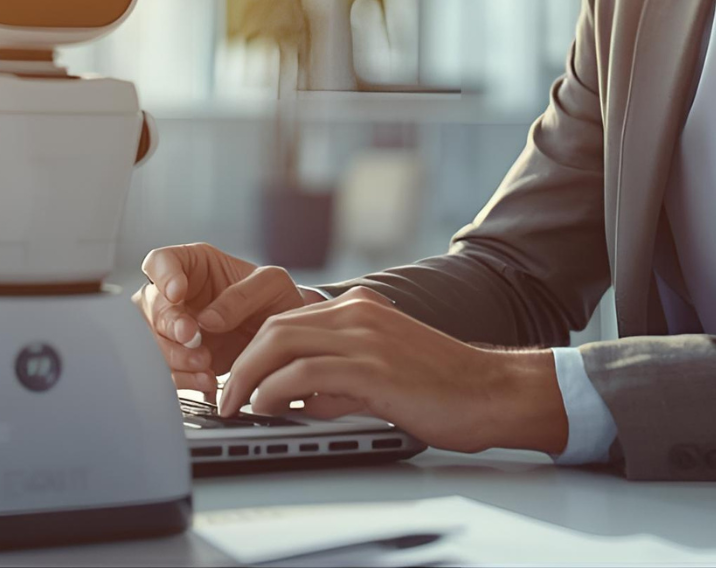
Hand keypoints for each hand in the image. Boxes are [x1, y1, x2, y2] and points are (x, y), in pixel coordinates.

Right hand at [132, 243, 307, 394]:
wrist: (283, 336)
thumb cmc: (275, 299)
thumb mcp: (271, 285)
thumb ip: (241, 295)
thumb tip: (207, 320)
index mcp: (194, 265)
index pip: (161, 261)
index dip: (162, 276)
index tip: (176, 294)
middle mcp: (178, 296)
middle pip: (151, 306)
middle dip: (168, 324)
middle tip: (192, 337)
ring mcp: (176, 329)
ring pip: (153, 340)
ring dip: (174, 356)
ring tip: (205, 364)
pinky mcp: (181, 359)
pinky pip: (168, 370)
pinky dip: (183, 378)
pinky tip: (205, 379)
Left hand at [216, 287, 567, 455]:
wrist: (492, 391)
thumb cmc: (444, 387)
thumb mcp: (384, 370)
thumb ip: (341, 376)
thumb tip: (299, 399)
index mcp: (362, 308)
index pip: (287, 319)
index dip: (252, 350)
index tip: (235, 379)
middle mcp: (359, 313)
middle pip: (274, 327)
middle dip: (239, 363)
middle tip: (223, 396)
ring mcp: (365, 337)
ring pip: (279, 344)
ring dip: (246, 378)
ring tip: (234, 406)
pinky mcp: (371, 368)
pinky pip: (302, 374)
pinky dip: (273, 391)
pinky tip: (267, 408)